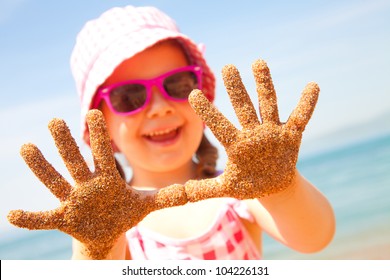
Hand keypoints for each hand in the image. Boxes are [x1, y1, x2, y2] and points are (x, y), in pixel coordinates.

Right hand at [7, 110, 186, 258]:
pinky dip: (29, 218)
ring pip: (56, 181)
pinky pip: (43, 218)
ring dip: (41, 166)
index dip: (100, 136)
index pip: (103, 154)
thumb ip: (168, 197)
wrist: (107, 231)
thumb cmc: (124, 212)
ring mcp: (74, 200)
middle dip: (67, 143)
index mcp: (107, 178)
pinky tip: (11, 215)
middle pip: (76, 161)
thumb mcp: (146, 204)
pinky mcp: (64, 218)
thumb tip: (193, 191)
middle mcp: (87, 184)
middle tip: (55, 120)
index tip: (97, 112)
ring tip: (26, 148)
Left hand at [184, 59, 318, 199]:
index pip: (219, 125)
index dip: (207, 111)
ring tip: (258, 62)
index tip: (193, 93)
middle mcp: (253, 133)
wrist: (273, 186)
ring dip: (264, 84)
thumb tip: (184, 192)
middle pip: (243, 107)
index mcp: (236, 145)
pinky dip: (307, 103)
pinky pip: (300, 117)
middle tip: (228, 67)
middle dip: (236, 88)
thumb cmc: (248, 184)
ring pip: (268, 104)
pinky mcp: (290, 135)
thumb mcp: (227, 188)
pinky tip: (313, 85)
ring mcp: (272, 132)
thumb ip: (206, 189)